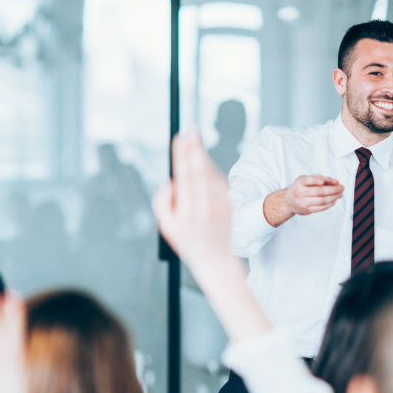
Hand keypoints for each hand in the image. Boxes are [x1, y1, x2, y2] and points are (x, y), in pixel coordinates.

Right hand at [153, 130, 271, 340]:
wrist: (216, 260)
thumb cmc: (189, 243)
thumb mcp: (167, 227)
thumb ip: (163, 203)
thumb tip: (169, 182)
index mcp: (188, 212)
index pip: (184, 176)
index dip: (182, 156)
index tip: (180, 140)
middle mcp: (205, 208)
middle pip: (199, 171)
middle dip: (194, 149)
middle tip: (191, 132)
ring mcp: (220, 206)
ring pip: (211, 174)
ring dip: (203, 156)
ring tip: (195, 142)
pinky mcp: (230, 205)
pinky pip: (220, 182)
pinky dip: (212, 170)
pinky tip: (204, 162)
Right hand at [264, 175, 343, 226]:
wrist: (288, 201)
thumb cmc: (300, 187)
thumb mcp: (306, 179)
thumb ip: (320, 178)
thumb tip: (336, 182)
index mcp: (300, 182)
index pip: (309, 180)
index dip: (318, 180)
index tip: (327, 181)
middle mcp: (300, 192)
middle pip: (319, 191)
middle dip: (333, 189)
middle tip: (342, 187)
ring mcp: (303, 203)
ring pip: (322, 201)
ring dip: (334, 197)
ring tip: (340, 194)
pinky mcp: (307, 210)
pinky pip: (321, 208)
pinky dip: (330, 204)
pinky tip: (334, 200)